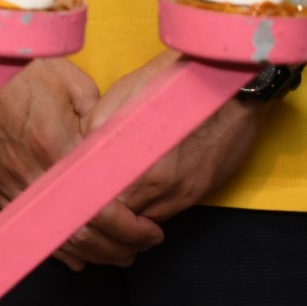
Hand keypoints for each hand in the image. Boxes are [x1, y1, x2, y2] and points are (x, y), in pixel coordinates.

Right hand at [0, 57, 142, 266]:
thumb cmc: (20, 69)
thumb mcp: (73, 84)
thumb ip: (101, 121)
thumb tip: (119, 146)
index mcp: (58, 147)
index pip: (102, 208)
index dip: (132, 230)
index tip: (151, 232)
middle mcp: (32, 172)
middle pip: (82, 233)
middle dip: (118, 248)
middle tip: (141, 247)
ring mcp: (9, 182)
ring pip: (55, 236)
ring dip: (91, 252)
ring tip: (116, 255)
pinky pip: (28, 226)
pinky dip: (55, 245)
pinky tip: (76, 254)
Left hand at [60, 51, 262, 267]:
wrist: (235, 90)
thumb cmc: (179, 83)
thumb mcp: (128, 93)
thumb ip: (99, 123)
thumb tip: (79, 145)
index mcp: (134, 159)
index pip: (97, 202)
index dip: (81, 201)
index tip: (71, 191)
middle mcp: (157, 184)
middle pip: (115, 218)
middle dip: (98, 213)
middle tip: (84, 198)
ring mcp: (179, 194)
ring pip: (138, 222)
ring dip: (121, 216)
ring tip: (107, 197)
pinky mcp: (195, 195)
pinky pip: (161, 216)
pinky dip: (144, 212)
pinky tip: (135, 193)